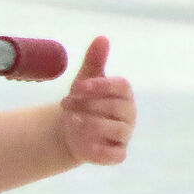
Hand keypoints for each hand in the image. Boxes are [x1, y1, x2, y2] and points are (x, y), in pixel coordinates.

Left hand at [58, 36, 135, 164]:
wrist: (72, 130)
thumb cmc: (83, 101)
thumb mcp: (85, 79)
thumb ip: (95, 60)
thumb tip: (102, 38)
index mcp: (124, 93)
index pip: (120, 86)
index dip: (100, 86)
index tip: (78, 86)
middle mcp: (129, 113)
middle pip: (114, 107)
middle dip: (88, 105)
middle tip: (65, 103)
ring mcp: (125, 135)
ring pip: (115, 130)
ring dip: (91, 125)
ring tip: (72, 120)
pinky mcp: (118, 153)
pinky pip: (115, 155)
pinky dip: (101, 151)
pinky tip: (84, 145)